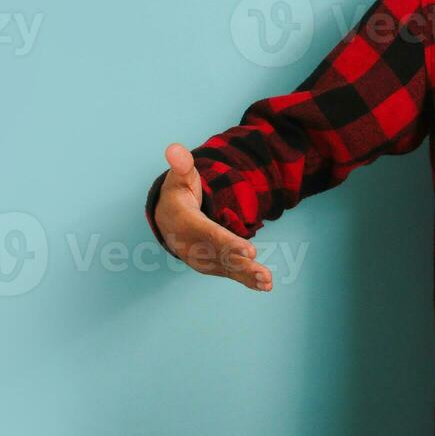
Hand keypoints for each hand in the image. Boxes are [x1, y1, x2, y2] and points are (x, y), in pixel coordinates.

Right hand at [153, 142, 273, 291]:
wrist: (167, 220)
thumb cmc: (178, 195)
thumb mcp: (179, 178)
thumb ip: (182, 166)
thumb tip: (175, 149)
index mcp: (187, 223)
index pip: (210, 234)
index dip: (229, 243)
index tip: (249, 250)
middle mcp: (192, 246)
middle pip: (221, 255)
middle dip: (241, 264)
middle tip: (262, 272)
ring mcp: (201, 258)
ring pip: (226, 267)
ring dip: (247, 276)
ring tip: (267, 282)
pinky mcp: (211, 264)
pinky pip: (229, 273)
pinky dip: (246, 280)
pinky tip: (264, 286)